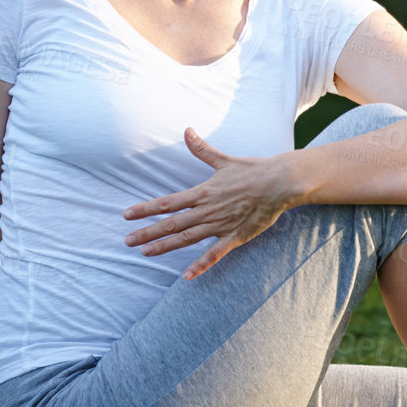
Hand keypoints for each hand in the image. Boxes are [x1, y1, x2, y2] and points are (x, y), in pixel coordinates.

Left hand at [122, 128, 297, 279]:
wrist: (279, 183)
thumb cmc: (253, 170)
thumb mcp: (223, 159)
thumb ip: (202, 149)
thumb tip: (187, 130)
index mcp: (202, 192)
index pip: (168, 202)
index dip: (146, 209)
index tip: (127, 215)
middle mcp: (207, 210)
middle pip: (171, 223)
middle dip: (147, 232)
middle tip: (127, 241)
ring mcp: (220, 225)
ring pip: (187, 239)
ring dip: (165, 246)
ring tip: (145, 253)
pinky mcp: (235, 237)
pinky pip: (215, 254)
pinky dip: (201, 265)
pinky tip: (187, 276)